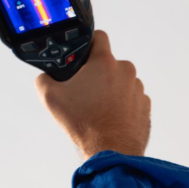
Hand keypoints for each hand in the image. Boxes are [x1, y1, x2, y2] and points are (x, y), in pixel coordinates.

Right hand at [34, 30, 150, 159]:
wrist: (111, 150)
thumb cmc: (84, 123)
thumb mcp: (50, 98)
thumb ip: (43, 79)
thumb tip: (45, 77)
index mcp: (104, 63)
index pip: (98, 37)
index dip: (87, 43)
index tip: (81, 56)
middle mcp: (125, 71)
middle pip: (108, 64)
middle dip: (96, 74)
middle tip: (83, 92)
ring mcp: (138, 89)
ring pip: (120, 82)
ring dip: (109, 90)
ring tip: (96, 109)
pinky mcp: (145, 106)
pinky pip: (130, 99)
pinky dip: (120, 105)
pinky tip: (108, 118)